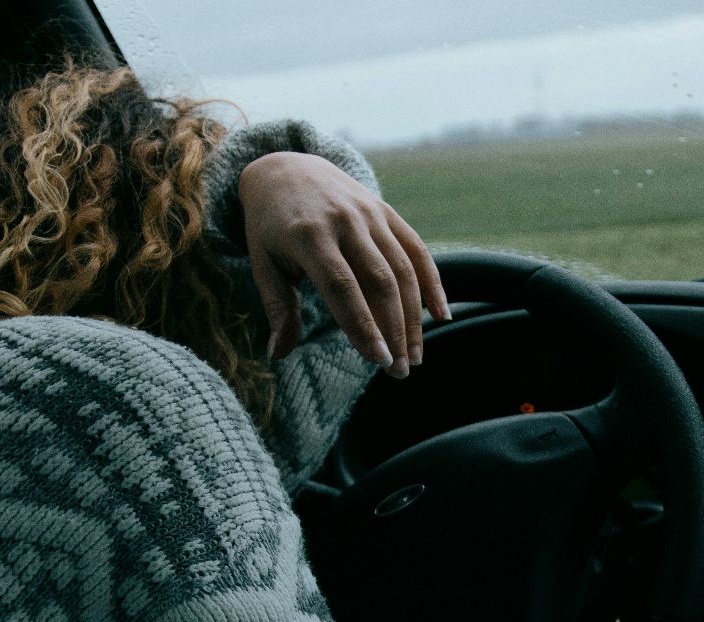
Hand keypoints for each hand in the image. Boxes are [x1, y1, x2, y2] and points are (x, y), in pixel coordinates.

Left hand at [238, 151, 449, 377]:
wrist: (285, 168)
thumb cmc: (270, 227)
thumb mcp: (263, 264)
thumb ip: (277, 308)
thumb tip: (278, 355)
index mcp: (308, 236)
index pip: (342, 288)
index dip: (363, 325)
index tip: (378, 360)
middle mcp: (343, 222)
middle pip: (379, 282)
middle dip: (394, 330)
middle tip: (400, 371)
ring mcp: (369, 214)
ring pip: (402, 269)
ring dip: (414, 316)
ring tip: (416, 356)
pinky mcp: (386, 211)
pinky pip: (416, 249)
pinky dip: (432, 282)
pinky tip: (440, 315)